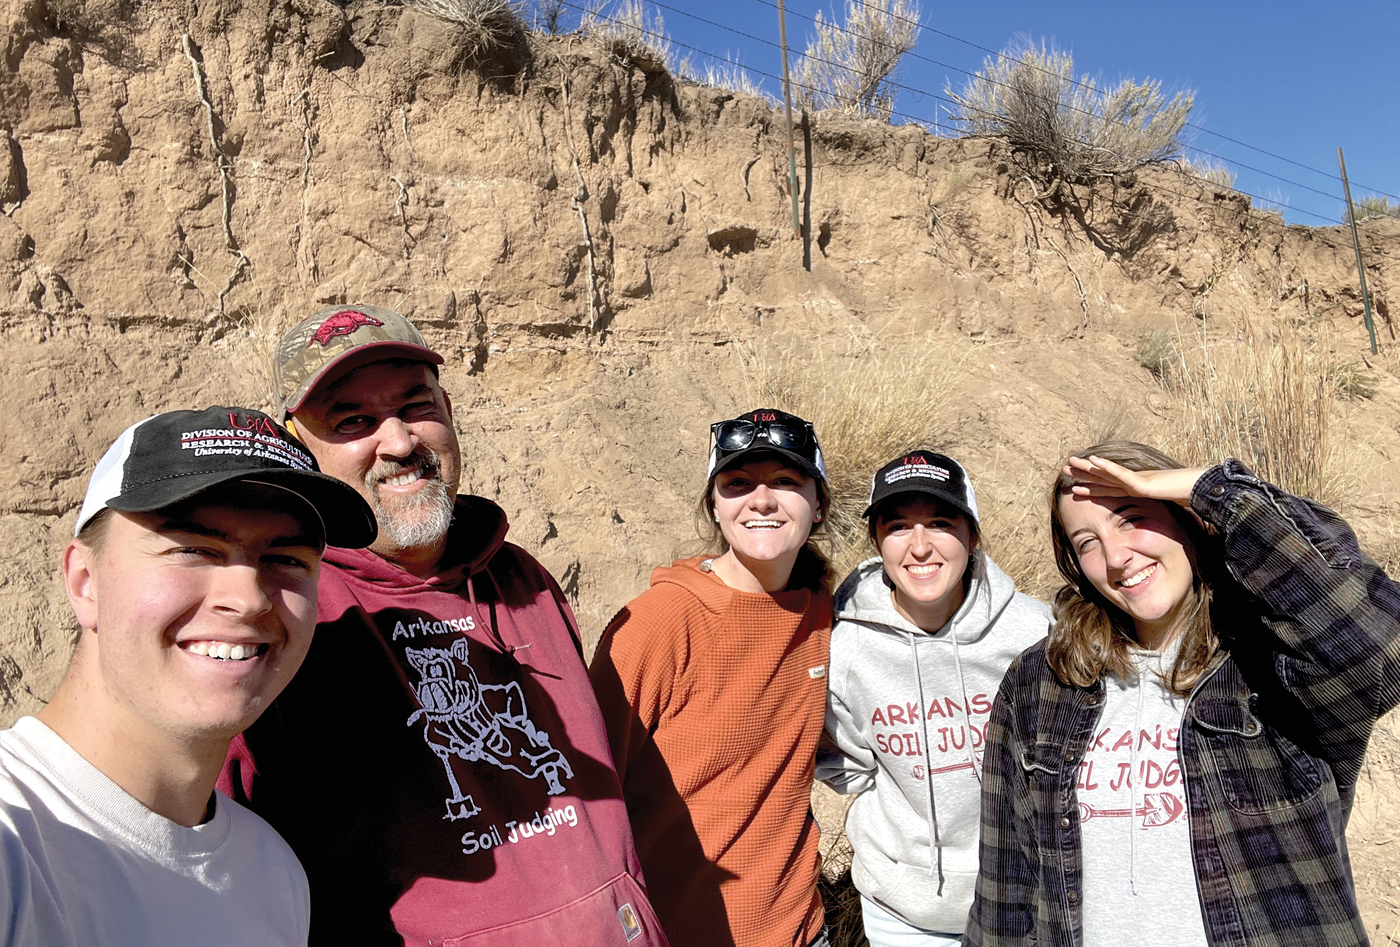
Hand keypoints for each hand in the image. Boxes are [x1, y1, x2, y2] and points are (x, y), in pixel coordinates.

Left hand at [1062, 455, 1207, 506]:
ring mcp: (1141, 480)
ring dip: (1089, 467)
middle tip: (1065, 467)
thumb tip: (1153, 534)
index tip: (1075, 486)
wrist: (1207, 495)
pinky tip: (1092, 461)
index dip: (1093, 486)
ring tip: (1071, 461)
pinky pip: (1122, 474)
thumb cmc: (1193, 501)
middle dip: (1085, 473)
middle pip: (1105, 478)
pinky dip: (1107, 468)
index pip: (1111, 489)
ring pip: (1108, 473)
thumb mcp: (1170, 513)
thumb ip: (1158, 520)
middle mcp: (1138, 482)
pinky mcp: (1145, 482)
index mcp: (1141, 490)